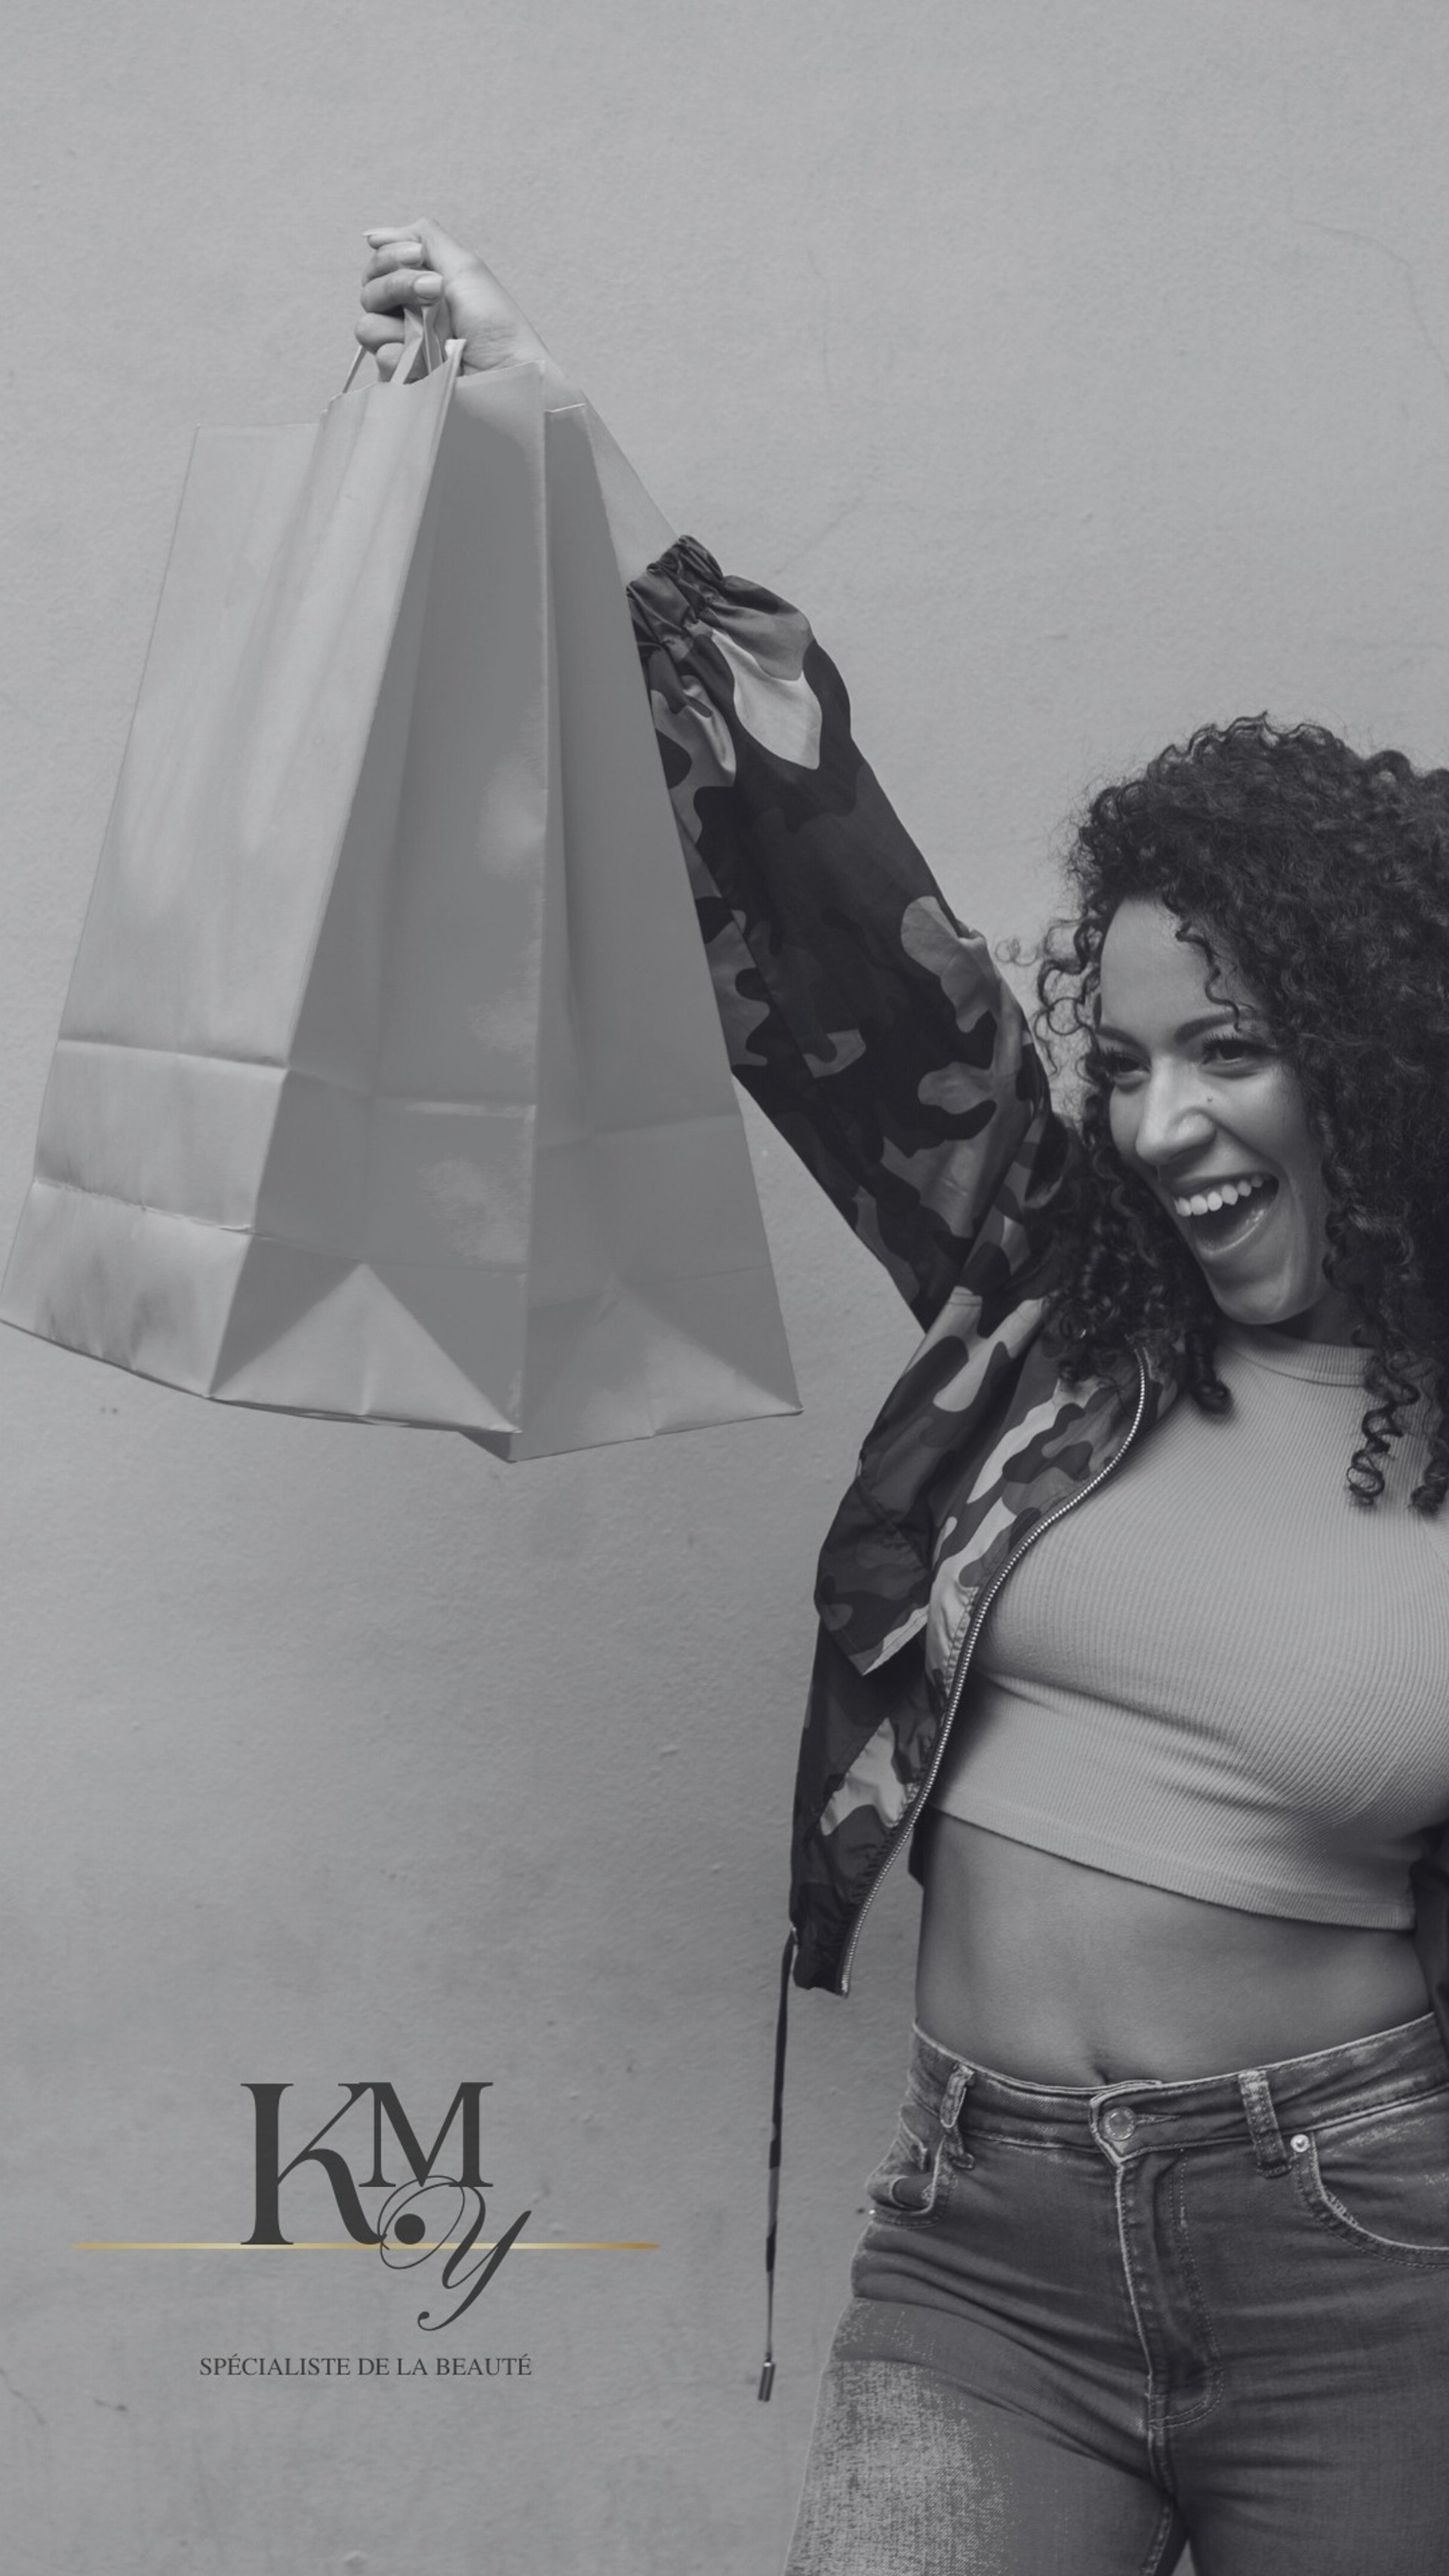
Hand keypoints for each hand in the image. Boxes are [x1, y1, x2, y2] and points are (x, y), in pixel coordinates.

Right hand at [356, 218, 554, 381]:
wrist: (508, 371)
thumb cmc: (495, 323)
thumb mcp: (464, 266)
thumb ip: (422, 238)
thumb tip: (375, 235)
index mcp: (419, 287)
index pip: (379, 266)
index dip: (391, 257)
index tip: (418, 257)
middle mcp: (407, 316)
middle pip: (369, 292)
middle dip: (397, 286)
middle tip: (434, 292)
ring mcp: (405, 349)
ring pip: (368, 328)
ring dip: (400, 324)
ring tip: (435, 335)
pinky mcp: (405, 379)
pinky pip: (382, 360)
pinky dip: (403, 357)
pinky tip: (428, 361)